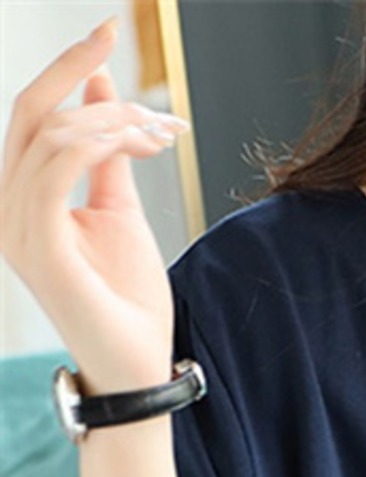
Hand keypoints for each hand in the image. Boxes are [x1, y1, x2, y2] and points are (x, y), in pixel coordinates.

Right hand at [0, 16, 188, 393]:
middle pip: (31, 110)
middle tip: (130, 57)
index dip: (67, 67)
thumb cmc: (128, 298)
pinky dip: (95, 143)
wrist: (138, 364)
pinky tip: (135, 143)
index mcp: (22, 195)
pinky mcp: (39, 246)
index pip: (33, 113)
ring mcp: (17, 227)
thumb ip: (109, 152)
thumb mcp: (119, 209)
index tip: (108, 31)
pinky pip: (54, 167)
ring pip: (49, 133)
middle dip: (80, 70)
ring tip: (159, 135)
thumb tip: (103, 90)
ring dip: (111, 120)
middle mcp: (8, 207)